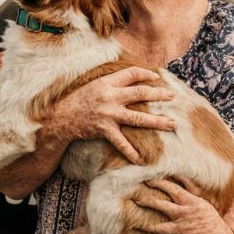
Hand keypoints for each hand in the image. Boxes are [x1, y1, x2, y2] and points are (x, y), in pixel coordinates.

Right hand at [51, 66, 176, 163]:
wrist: (60, 117)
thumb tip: (131, 78)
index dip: (146, 74)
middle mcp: (110, 96)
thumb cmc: (78, 100)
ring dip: (157, 121)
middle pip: (141, 93)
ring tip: (172, 124)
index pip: (131, 74)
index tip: (157, 77)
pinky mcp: (105, 129)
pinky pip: (122, 142)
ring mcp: (109, 114)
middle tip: (173, 96)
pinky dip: (131, 152)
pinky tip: (141, 159)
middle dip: (159, 94)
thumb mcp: (94, 85)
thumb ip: (111, 82)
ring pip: (139, 118)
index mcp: (107, 82)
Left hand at [132, 177, 233, 233]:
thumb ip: (197, 196)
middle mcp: (188, 205)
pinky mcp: (179, 230)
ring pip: (162, 205)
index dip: (172, 175)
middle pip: (170, 190)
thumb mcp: (207, 206)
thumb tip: (189, 186)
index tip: (161, 169)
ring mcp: (182, 217)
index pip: (183, 181)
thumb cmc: (214, 224)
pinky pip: (160, 227)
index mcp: (196, 198)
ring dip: (148, 201)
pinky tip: (137, 224)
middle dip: (157, 183)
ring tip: (136, 198)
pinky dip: (148, 226)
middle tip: (144, 178)